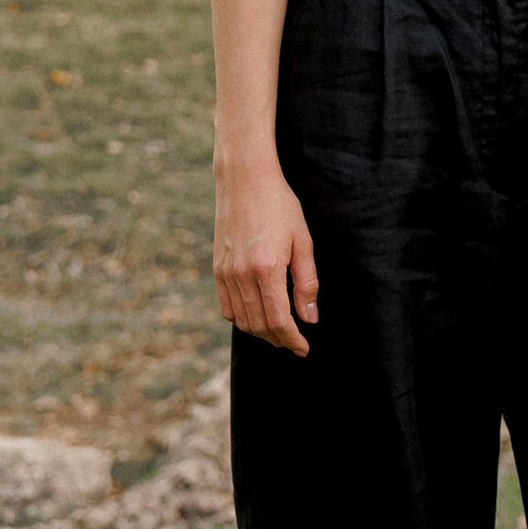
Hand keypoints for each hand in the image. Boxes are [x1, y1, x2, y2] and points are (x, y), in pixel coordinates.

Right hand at [214, 157, 318, 353]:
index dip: (292, 339)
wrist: (245, 180)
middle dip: (279, 339)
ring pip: (242, 320)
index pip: (278, 321)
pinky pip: (227, 307)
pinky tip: (257, 316)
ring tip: (279, 332)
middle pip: (259, 325)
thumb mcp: (302, 240)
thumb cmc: (280, 206)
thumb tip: (310, 318)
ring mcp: (226, 273)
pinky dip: (242, 319)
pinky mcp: (217, 269)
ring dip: (261, 332)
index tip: (304, 348)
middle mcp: (242, 275)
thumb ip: (306, 282)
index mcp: (266, 269)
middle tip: (295, 342)